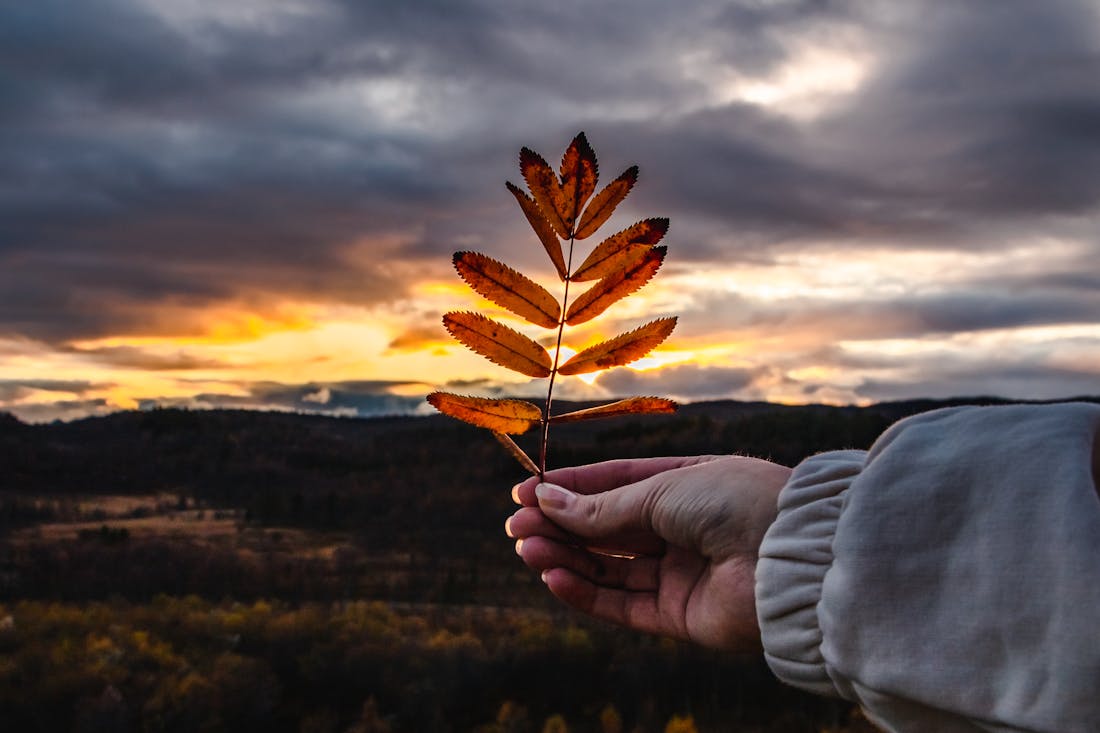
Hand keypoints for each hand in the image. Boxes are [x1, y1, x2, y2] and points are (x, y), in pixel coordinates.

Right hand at [507, 455, 790, 653]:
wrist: (792, 557)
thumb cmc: (735, 501)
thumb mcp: (661, 489)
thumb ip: (603, 506)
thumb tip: (547, 500)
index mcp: (684, 486)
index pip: (613, 486)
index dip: (568, 490)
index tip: (523, 493)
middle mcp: (681, 529)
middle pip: (606, 530)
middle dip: (559, 527)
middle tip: (514, 528)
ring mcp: (680, 573)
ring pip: (609, 568)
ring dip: (564, 559)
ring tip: (526, 550)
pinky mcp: (679, 616)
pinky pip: (623, 605)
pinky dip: (585, 593)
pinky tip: (553, 578)